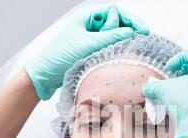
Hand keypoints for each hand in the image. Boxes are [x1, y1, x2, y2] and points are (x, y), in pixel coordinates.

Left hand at [25, 5, 148, 99]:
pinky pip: (107, 49)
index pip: (113, 11)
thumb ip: (110, 38)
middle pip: (115, 24)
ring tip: (131, 51)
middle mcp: (89, 27)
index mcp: (86, 18)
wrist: (44, 77)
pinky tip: (120, 59)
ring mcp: (90, 40)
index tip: (142, 31)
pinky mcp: (90, 53)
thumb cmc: (60, 57)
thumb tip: (131, 33)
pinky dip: (114, 53)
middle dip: (127, 31)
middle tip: (140, 42)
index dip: (129, 20)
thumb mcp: (88, 45)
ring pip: (112, 38)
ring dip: (121, 43)